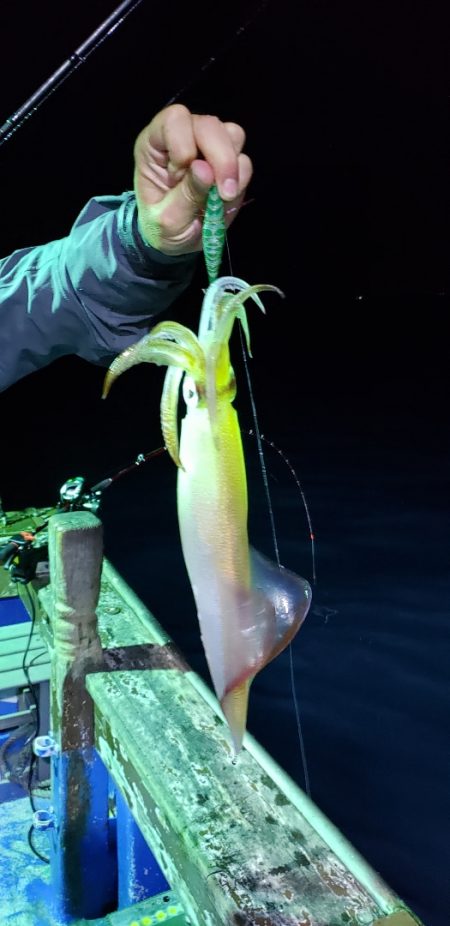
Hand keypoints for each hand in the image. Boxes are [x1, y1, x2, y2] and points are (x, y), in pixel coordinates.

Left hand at [133, 103, 252, 255]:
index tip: (180, 177)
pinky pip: (245, 159)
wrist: (179, 243)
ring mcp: (208, 147)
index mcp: (155, 144)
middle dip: (220, 158)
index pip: (174, 120)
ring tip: (222, 196)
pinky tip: (227, 198)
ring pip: (232, 135)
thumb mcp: (168, 220)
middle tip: (223, 193)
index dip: (184, 145)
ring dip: (232, 168)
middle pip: (209, 125)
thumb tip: (206, 169)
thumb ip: (185, 195)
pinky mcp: (229, 162)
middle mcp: (183, 137)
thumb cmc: (163, 228)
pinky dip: (240, 180)